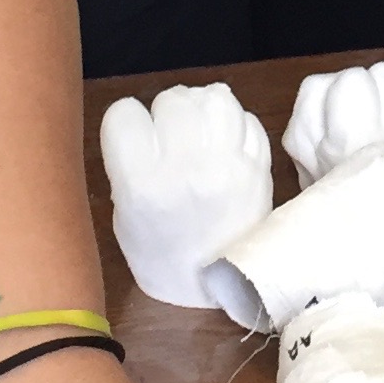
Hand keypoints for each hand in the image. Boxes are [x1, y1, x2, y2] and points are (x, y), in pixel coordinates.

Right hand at [99, 81, 272, 311]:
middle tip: (170, 136)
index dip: (127, 123)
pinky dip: (233, 124)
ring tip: (199, 129)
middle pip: (172, 99)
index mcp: (143, 184)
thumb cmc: (159, 254)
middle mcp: (186, 168)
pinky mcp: (259, 167)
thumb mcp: (124, 213)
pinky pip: (246, 119)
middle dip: (166, 112)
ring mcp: (229, 165)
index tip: (134, 140)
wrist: (217, 285)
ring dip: (203, 107)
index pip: (124, 113)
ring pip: (215, 97)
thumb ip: (130, 163)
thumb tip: (150, 121)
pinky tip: (224, 143)